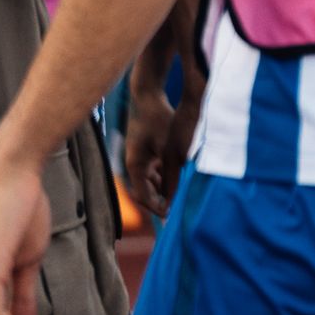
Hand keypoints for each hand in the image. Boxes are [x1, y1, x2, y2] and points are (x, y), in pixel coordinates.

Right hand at [125, 69, 201, 218]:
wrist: (148, 97)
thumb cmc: (158, 119)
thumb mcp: (169, 147)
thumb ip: (172, 171)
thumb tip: (177, 192)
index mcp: (135, 165)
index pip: (143, 196)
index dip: (156, 208)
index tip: (169, 217)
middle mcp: (135, 164)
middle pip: (146, 191)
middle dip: (160, 202)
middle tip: (174, 213)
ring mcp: (139, 158)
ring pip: (151, 182)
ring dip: (164, 190)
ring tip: (178, 200)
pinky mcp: (146, 152)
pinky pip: (155, 171)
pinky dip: (165, 178)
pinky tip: (178, 181)